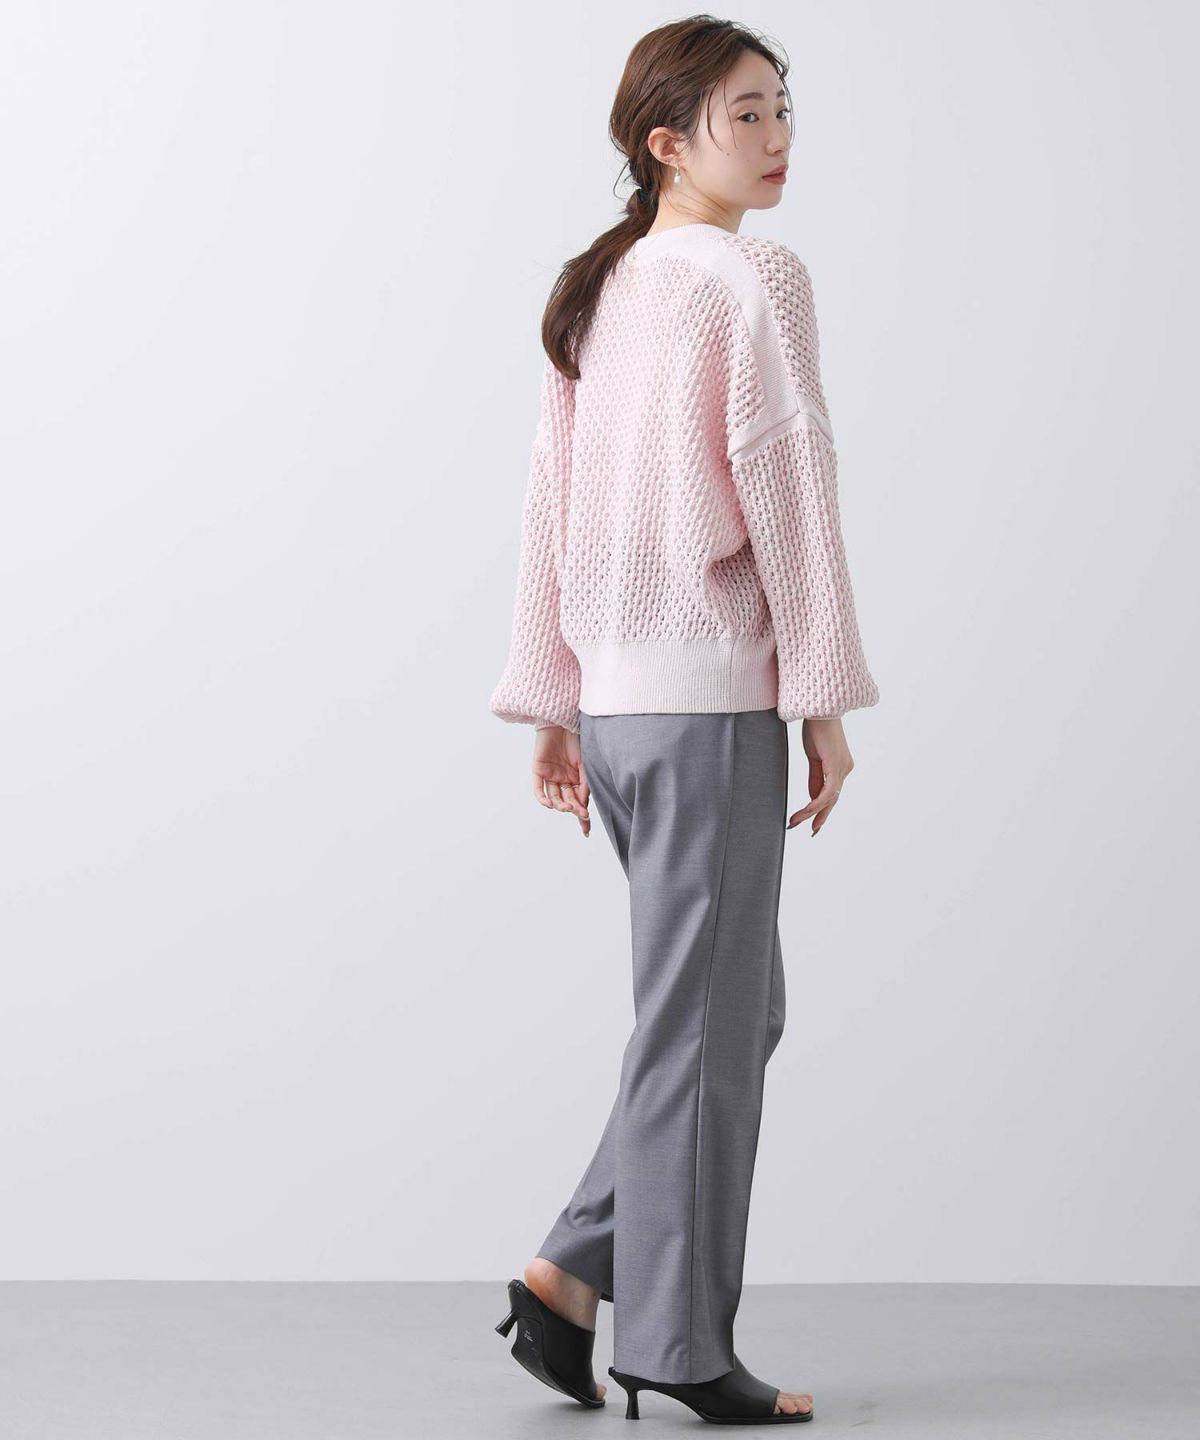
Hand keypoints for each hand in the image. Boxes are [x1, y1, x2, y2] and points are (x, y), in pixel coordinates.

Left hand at [532, 726, 590, 837]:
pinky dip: (543, 799)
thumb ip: (585, 782)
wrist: (561, 720)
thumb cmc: (576, 738)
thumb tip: (584, 802)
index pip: (579, 801)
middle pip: (568, 801)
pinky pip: (539, 790)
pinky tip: (551, 804)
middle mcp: (563, 780)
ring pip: (554, 798)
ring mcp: (550, 776)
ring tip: (569, 807)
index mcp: (576, 778)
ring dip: (561, 805)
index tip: (586, 830)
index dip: (582, 817)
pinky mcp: (538, 771)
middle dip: (575, 810)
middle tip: (582, 814)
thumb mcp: (585, 763)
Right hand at [787, 716, 854, 836]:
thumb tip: (812, 797)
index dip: (821, 809)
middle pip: (833, 799)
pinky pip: (826, 793)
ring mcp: (843, 769)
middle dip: (820, 817)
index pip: (831, 792)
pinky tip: (804, 812)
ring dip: (811, 813)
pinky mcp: (836, 767)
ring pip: (829, 799)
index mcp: (841, 766)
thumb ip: (815, 777)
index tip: (812, 822)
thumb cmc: (816, 728)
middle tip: (811, 831)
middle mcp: (846, 769)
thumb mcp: (813, 757)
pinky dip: (814, 804)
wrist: (820, 709)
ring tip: (795, 822)